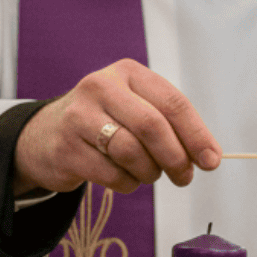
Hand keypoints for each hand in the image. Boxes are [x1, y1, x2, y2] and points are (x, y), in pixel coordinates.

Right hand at [13, 59, 220, 195]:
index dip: (197, 134)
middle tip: (184, 177)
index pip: (172, 102)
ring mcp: (79, 116)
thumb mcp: (136, 109)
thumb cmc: (104, 122)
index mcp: (127, 72)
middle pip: (152, 126)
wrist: (45, 136)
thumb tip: (209, 156)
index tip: (212, 160)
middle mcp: (101, 86)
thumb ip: (171, 126)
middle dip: (176, 157)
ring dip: (150, 172)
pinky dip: (128, 184)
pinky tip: (126, 178)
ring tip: (150, 174)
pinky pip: (112, 174)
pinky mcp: (66, 147)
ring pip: (131, 152)